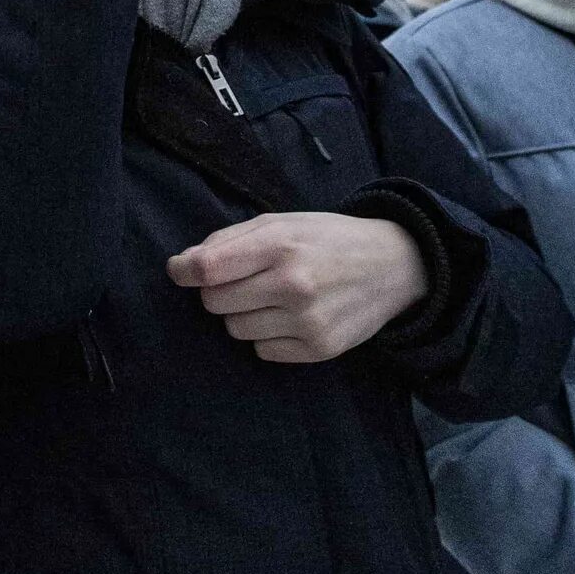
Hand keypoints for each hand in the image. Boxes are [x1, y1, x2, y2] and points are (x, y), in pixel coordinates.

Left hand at [167, 211, 427, 362]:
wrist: (393, 266)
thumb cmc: (328, 239)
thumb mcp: (282, 222)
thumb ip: (230, 240)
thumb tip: (184, 265)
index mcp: (281, 245)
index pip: (209, 268)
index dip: (184, 270)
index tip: (180, 271)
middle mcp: (293, 285)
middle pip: (215, 303)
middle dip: (220, 291)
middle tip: (246, 279)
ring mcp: (307, 321)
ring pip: (236, 330)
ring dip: (245, 315)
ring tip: (275, 297)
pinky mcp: (319, 349)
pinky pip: (262, 351)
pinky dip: (268, 336)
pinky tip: (292, 317)